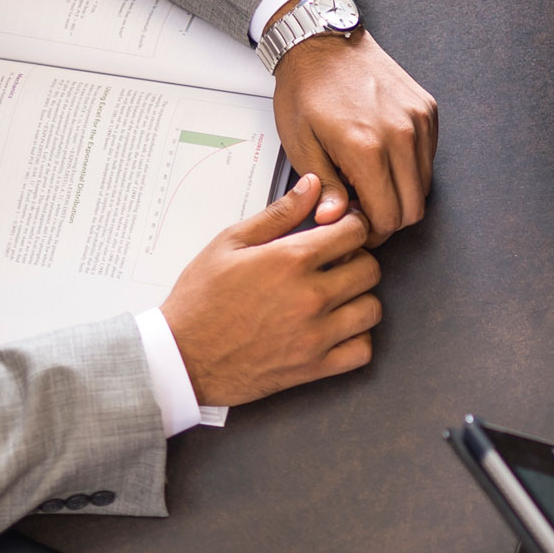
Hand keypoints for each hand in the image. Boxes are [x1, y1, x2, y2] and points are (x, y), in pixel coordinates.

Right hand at [161, 175, 382, 406]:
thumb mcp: (230, 243)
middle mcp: (310, 296)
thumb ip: (278, 213)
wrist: (181, 356)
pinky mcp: (313, 367)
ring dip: (360, 299)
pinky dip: (357, 340)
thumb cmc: (201, 299)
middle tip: (337, 265)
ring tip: (338, 297)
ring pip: (372, 309)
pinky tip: (337, 329)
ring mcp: (314, 335)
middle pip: (370, 269)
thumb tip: (313, 185)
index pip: (354, 232)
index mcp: (290, 259)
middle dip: (358, 260)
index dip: (352, 226)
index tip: (342, 232)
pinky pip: (362, 351)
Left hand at [272, 30, 437, 245]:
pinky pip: (428, 158)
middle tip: (363, 209)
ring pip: (425, 186)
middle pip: (413, 209)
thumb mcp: (300, 144)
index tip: (355, 225)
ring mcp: (419, 121)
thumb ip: (323, 187)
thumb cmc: (305, 90)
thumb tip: (334, 220)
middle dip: (389, 219)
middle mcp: (401, 135)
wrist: (322, 43)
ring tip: (370, 182)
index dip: (372, 232)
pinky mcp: (427, 110)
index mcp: (366, 148)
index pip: (388, 218)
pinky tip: (383, 159)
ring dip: (401, 194)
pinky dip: (411, 168)